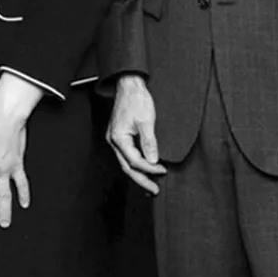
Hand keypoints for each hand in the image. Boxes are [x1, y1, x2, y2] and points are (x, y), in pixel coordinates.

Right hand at [106, 74, 163, 194]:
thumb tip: (153, 160)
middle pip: (127, 167)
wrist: (129, 86)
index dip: (150, 168)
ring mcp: (115, 139)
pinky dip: (136, 164)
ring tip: (149, 185)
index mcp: (118, 138)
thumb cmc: (136, 100)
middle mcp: (114, 141)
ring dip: (138, 174)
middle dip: (141, 179)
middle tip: (154, 190)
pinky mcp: (120, 137)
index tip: (163, 171)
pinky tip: (144, 168)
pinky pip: (126, 155)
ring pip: (125, 163)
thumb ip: (149, 142)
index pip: (134, 160)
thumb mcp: (146, 121)